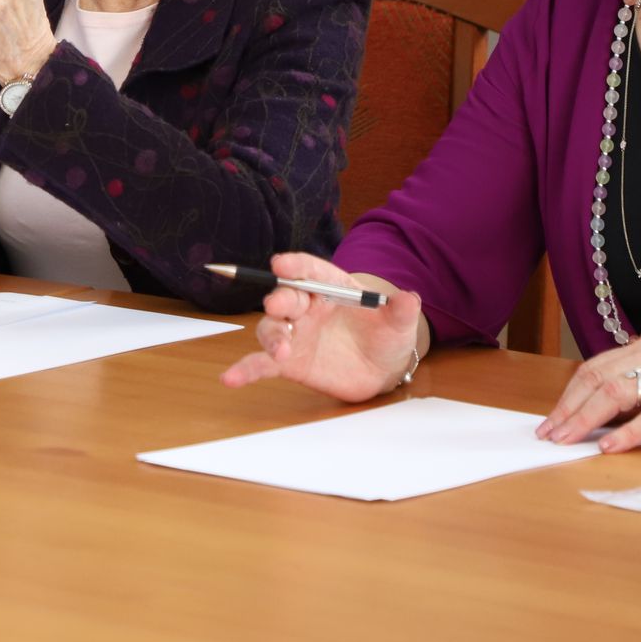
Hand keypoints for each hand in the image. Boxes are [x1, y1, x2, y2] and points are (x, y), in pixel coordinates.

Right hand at [219, 252, 422, 401]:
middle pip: (286, 296)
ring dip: (270, 335)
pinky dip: (245, 369)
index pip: (310, 271)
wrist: (381, 367)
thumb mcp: (400, 324)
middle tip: (278, 305)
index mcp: (331, 287)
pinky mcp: (288, 362)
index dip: (295, 265)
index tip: (282, 263)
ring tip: (279, 350)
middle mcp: (307, 307)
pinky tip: (231, 378)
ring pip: (271, 327)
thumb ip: (401, 310)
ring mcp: (295, 334)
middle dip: (280, 298)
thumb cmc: (387, 335)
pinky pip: (262, 363)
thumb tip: (409, 298)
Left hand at [536, 339, 640, 452]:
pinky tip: (608, 448)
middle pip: (597, 380)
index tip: (551, 420)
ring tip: (568, 440)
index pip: (594, 369)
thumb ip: (639, 386)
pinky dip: (626, 434)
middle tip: (549, 434)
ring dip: (586, 420)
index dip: (568, 395)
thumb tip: (598, 412)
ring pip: (616, 395)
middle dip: (568, 409)